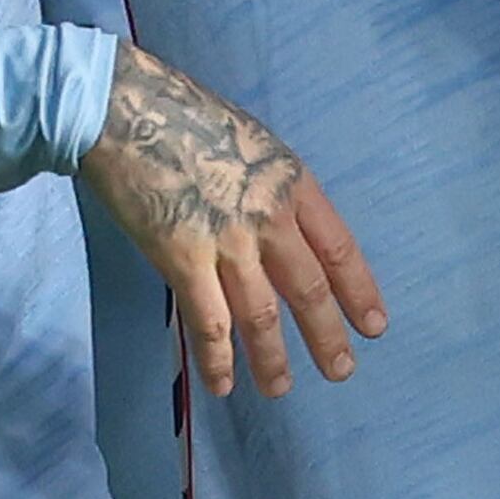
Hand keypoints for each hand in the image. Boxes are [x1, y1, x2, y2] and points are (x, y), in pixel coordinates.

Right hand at [80, 45, 386, 397]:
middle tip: (341, 370)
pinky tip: (223, 383)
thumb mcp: (252, 144)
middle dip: (326, 335)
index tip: (373, 325)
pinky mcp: (182, 258)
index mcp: (292, 182)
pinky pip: (209, 321)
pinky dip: (218, 357)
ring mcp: (227, 240)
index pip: (338, 247)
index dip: (357, 290)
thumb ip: (271, 190)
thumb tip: (280, 231)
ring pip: (262, 314)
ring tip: (280, 387)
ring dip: (272, 357)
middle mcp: (269, 216)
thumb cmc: (186, 118)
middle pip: (307, 287)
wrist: (126, 110)